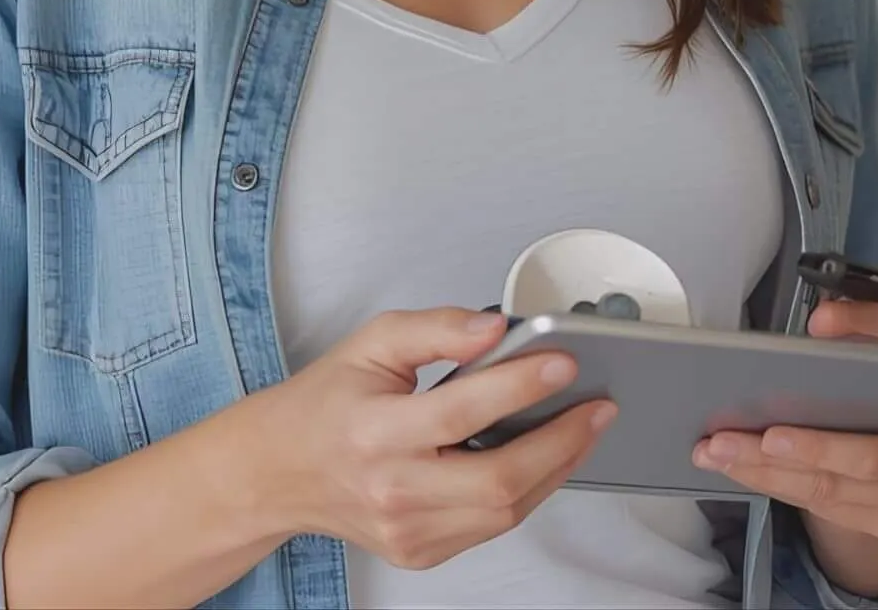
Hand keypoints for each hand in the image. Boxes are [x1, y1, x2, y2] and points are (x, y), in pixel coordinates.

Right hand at [257, 308, 614, 568]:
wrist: (279, 472)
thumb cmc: (327, 402)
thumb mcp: (374, 341)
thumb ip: (438, 328)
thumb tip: (496, 327)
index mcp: (376, 432)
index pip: (462, 410)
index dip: (521, 384)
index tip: (564, 362)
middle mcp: (392, 491)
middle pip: (496, 480)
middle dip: (561, 442)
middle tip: (598, 406)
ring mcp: (408, 532)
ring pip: (504, 511)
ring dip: (556, 467)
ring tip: (584, 426)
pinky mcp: (420, 552)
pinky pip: (491, 525)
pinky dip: (528, 490)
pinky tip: (545, 456)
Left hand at [693, 300, 877, 543]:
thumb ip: (868, 318)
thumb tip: (824, 322)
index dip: (866, 333)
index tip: (817, 325)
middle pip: (869, 455)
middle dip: (804, 444)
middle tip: (749, 432)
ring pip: (835, 488)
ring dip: (770, 469)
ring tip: (720, 449)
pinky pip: (825, 507)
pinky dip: (777, 485)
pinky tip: (741, 466)